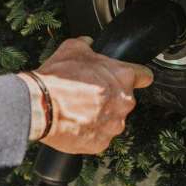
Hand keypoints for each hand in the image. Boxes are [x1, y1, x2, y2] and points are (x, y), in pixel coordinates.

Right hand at [17, 37, 153, 153]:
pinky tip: (75, 123)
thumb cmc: (58, 78)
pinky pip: (100, 136)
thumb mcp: (72, 49)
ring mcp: (114, 125)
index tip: (128, 79)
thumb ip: (86, 44)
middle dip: (111, 97)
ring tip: (78, 110)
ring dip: (101, 116)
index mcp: (123, 77)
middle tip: (89, 93)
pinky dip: (90, 132)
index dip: (136, 76)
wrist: (40, 106)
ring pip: (113, 120)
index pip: (144, 76)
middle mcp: (124, 102)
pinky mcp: (101, 143)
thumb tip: (87, 42)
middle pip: (125, 99)